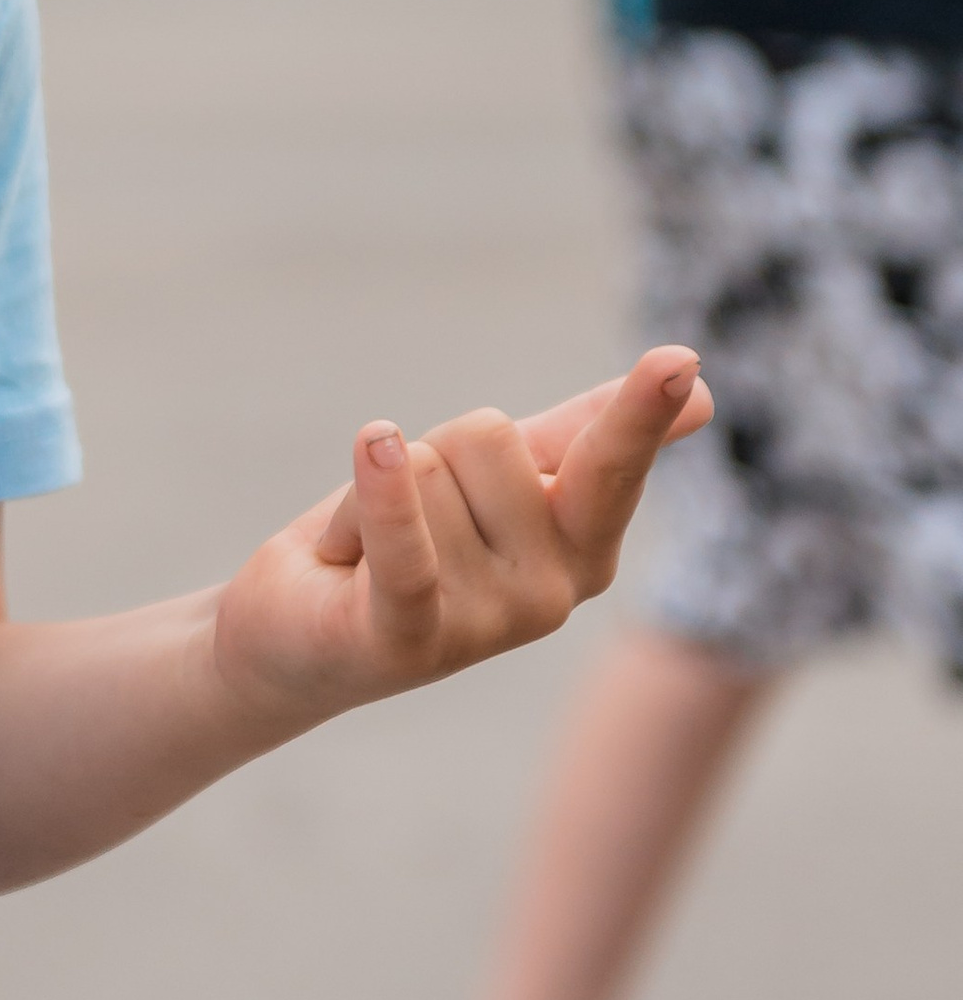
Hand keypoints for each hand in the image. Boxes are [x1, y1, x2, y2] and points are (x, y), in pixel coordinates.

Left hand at [210, 345, 712, 731]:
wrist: (295, 632)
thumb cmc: (408, 542)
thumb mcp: (498, 481)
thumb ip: (587, 438)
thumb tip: (705, 394)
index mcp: (582, 549)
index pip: (612, 460)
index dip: (639, 410)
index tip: (681, 359)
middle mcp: (551, 595)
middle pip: (486, 435)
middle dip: (421, 458)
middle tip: (401, 521)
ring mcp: (486, 625)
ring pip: (422, 466)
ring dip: (369, 495)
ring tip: (364, 551)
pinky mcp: (410, 640)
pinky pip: (405, 544)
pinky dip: (383, 493)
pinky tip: (375, 442)